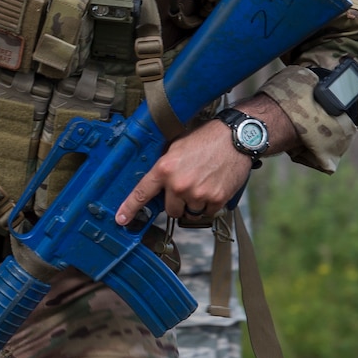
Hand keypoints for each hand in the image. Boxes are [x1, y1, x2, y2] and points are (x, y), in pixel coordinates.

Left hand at [116, 119, 256, 224]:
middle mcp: (179, 184)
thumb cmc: (206, 139)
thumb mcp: (176, 147)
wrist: (235, 137)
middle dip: (177, 203)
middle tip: (187, 188)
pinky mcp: (216, 199)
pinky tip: (213, 187)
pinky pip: (207, 213)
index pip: (142, 192)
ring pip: (190, 212)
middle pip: (170, 210)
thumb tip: (156, 183)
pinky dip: (210, 205)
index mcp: (165, 169)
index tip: (121, 219)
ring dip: (194, 204)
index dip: (130, 208)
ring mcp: (198, 194)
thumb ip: (164, 167)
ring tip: (203, 184)